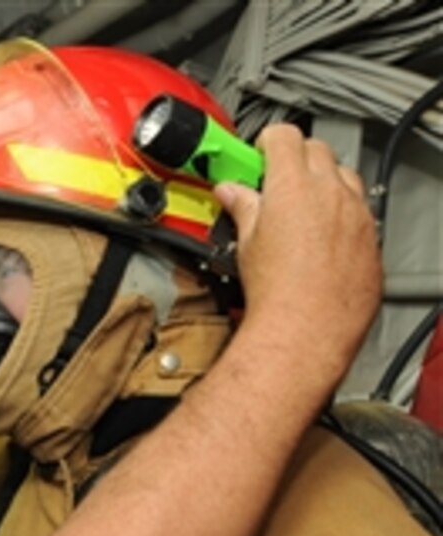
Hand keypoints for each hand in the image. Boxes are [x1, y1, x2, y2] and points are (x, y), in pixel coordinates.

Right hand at [214, 124, 380, 382]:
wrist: (307, 330)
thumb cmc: (277, 292)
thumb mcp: (246, 243)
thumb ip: (242, 208)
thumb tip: (231, 193)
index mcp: (294, 186)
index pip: (284, 137)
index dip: (267, 141)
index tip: (257, 154)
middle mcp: (332, 193)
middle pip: (317, 150)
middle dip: (294, 158)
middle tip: (273, 181)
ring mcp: (357, 215)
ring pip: (344, 177)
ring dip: (323, 182)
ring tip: (300, 207)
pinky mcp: (371, 239)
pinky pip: (360, 211)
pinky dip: (341, 213)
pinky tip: (321, 236)